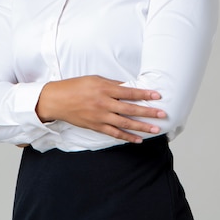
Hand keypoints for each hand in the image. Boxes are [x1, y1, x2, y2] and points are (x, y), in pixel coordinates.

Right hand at [37, 75, 165, 143]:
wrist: (57, 100)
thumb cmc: (75, 86)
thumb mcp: (95, 79)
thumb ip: (112, 84)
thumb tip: (129, 87)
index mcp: (104, 88)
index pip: (129, 92)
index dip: (144, 94)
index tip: (157, 96)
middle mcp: (104, 103)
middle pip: (130, 109)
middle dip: (148, 112)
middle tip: (162, 114)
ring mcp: (100, 116)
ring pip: (125, 123)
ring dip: (141, 127)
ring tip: (155, 129)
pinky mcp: (96, 126)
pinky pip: (114, 133)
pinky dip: (127, 137)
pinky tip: (138, 139)